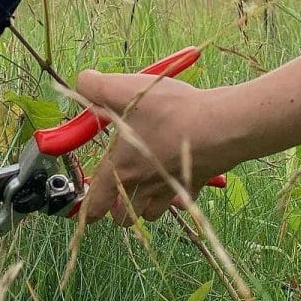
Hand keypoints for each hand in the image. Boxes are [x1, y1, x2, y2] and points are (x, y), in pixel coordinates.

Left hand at [74, 55, 300, 226]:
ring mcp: (171, 191)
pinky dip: (174, 196)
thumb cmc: (168, 110)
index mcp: (121, 168)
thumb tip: (81, 83)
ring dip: (145, 205)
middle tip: (119, 188)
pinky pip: (179, 201)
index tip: (89, 201)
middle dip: (118, 209)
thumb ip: (93, 86)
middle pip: (124, 218)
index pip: (95, 205)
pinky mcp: (195, 185)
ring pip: (151, 214)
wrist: (218, 124)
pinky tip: (175, 175)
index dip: (88, 207)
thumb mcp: (122, 88)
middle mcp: (144, 186)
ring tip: (145, 183)